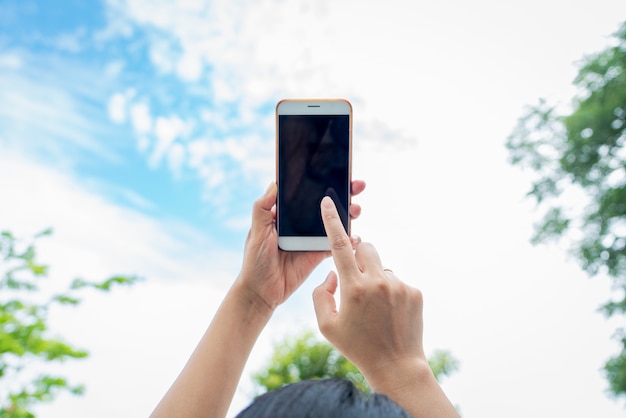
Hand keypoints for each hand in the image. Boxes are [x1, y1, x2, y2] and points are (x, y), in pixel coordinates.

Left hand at [236, 181, 365, 316]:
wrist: (262, 292)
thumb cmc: (254, 260)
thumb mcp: (256, 232)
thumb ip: (262, 209)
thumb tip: (273, 184)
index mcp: (286, 213)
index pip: (305, 192)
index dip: (321, 180)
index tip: (337, 170)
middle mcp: (301, 222)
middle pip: (325, 204)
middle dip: (343, 193)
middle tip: (357, 185)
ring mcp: (311, 237)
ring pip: (334, 221)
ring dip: (349, 213)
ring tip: (357, 209)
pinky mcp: (319, 254)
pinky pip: (337, 244)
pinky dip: (349, 240)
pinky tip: (356, 237)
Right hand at [313, 196, 424, 385]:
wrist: (397, 367)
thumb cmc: (357, 347)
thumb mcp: (327, 326)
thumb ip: (321, 295)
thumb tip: (333, 274)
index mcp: (354, 288)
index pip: (340, 246)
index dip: (332, 222)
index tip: (329, 203)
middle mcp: (378, 282)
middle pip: (366, 248)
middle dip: (358, 254)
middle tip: (355, 277)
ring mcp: (399, 286)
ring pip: (381, 267)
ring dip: (374, 278)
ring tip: (375, 308)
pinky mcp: (414, 291)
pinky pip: (396, 280)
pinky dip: (389, 290)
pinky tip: (389, 313)